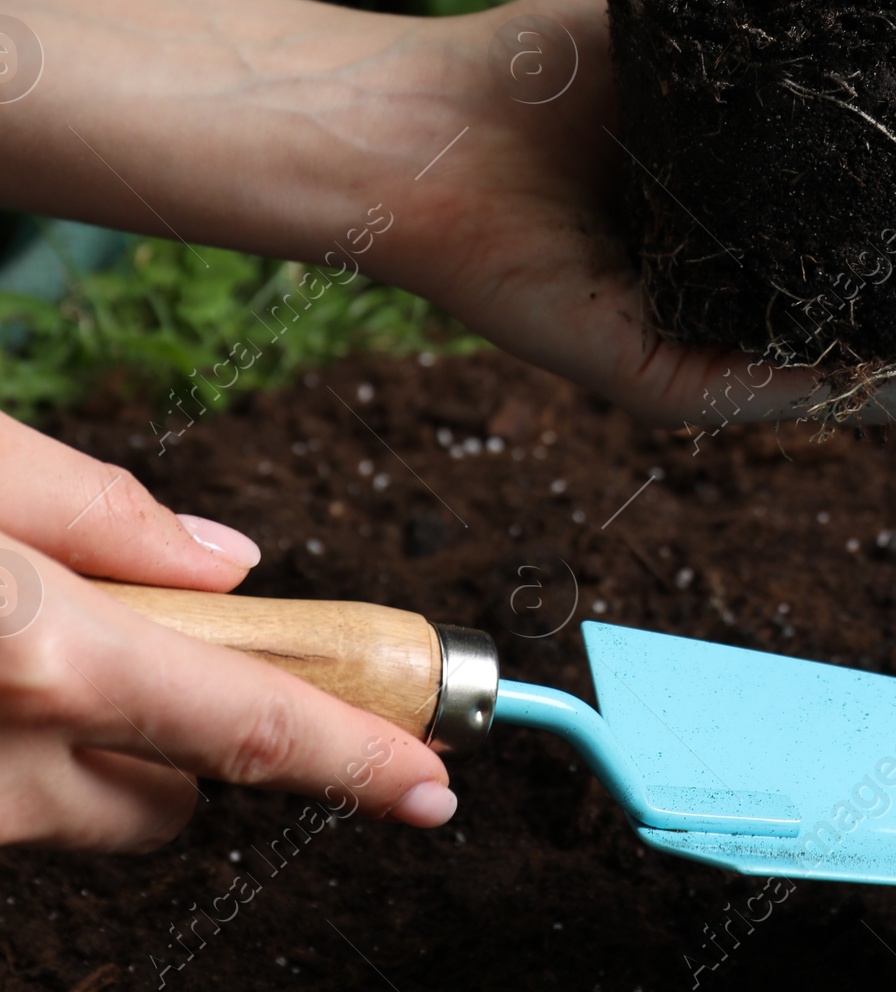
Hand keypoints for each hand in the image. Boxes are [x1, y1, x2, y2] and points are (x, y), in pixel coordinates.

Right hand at [0, 412, 453, 851]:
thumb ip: (107, 514)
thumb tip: (225, 562)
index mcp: (50, 660)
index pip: (252, 726)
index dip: (356, 756)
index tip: (429, 782)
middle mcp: (8, 772)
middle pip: (168, 795)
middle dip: (181, 726)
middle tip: (114, 627)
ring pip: (78, 806)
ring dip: (77, 740)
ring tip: (16, 632)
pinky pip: (12, 803)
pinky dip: (12, 747)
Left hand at [389, 0, 895, 426]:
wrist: (426, 112)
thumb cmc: (559, 58)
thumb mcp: (721, 14)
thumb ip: (824, 6)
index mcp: (791, 225)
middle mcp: (769, 297)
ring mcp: (724, 346)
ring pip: (882, 378)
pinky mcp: (667, 378)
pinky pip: (791, 393)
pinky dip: (887, 386)